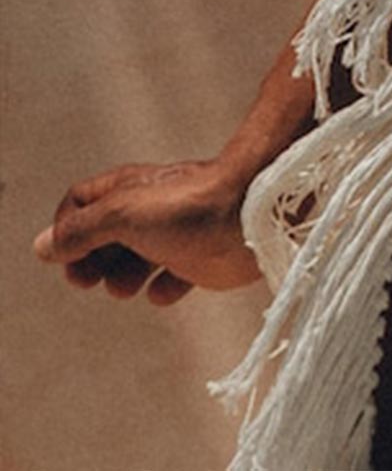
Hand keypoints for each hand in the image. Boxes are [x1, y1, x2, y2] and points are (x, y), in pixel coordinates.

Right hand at [31, 159, 263, 304]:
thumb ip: (80, 231)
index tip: (67, 252)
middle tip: (86, 281)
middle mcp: (152, 209)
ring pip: (137, 257)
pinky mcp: (205, 257)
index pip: (80, 203)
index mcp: (128, 191)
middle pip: (105, 235)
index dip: (66, 228)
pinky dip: (164, 288)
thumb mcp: (121, 214)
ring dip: (122, 277)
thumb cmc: (187, 207)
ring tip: (124, 288)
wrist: (254, 214)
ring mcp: (179, 233)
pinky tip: (162, 294)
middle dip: (89, 260)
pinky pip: (177, 276)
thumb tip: (43, 247)